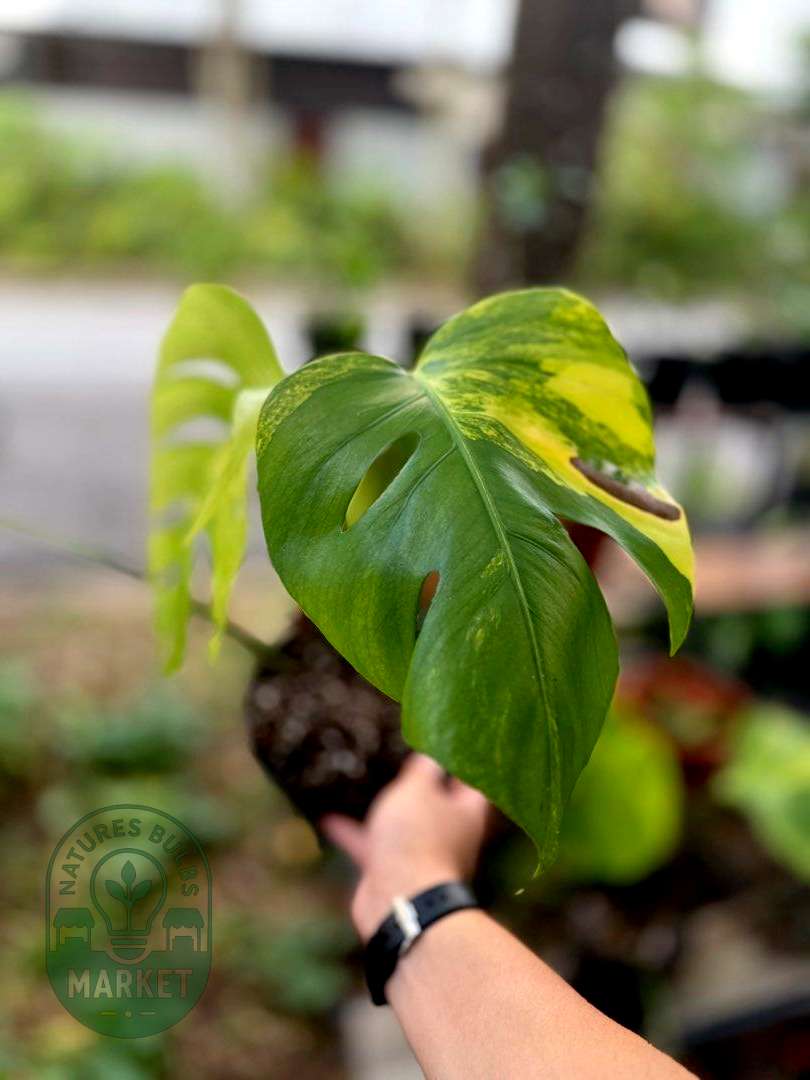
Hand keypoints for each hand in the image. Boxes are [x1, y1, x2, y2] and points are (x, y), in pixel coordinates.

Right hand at [322, 754, 492, 940]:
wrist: (399, 900)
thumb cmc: (416, 837)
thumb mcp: (418, 790)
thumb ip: (424, 769)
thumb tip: (432, 753)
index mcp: (466, 812)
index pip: (471, 782)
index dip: (461, 762)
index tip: (444, 744)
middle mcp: (448, 834)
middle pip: (436, 803)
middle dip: (419, 785)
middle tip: (398, 760)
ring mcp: (420, 855)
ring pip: (403, 825)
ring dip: (385, 809)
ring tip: (361, 784)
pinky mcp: (393, 871)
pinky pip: (374, 845)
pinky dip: (354, 832)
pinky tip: (329, 818)